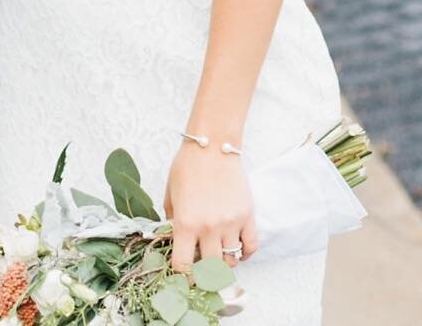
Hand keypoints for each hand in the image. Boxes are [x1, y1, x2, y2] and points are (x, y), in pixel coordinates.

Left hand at [164, 142, 257, 275]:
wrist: (212, 144)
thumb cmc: (187, 165)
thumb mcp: (170, 193)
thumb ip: (171, 220)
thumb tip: (173, 240)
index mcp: (186, 223)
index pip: (184, 267)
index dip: (182, 276)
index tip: (182, 275)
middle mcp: (209, 228)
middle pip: (209, 271)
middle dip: (203, 274)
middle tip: (201, 267)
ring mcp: (231, 223)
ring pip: (231, 262)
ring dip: (224, 262)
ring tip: (218, 252)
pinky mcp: (247, 216)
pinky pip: (251, 247)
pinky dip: (245, 253)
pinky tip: (237, 247)